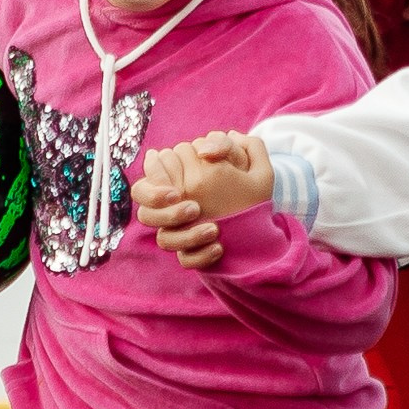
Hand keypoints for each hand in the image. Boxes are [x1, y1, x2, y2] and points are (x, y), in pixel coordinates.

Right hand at [131, 129, 273, 269]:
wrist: (265, 223)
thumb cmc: (251, 189)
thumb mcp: (247, 166)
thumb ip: (226, 148)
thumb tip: (205, 148)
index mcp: (176, 187)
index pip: (144, 187)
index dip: (153, 190)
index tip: (177, 191)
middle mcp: (173, 212)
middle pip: (146, 215)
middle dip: (167, 213)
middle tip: (195, 209)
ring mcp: (182, 234)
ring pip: (164, 240)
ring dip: (187, 236)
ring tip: (214, 229)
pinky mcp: (194, 254)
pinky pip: (186, 260)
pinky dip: (200, 256)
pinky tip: (219, 248)